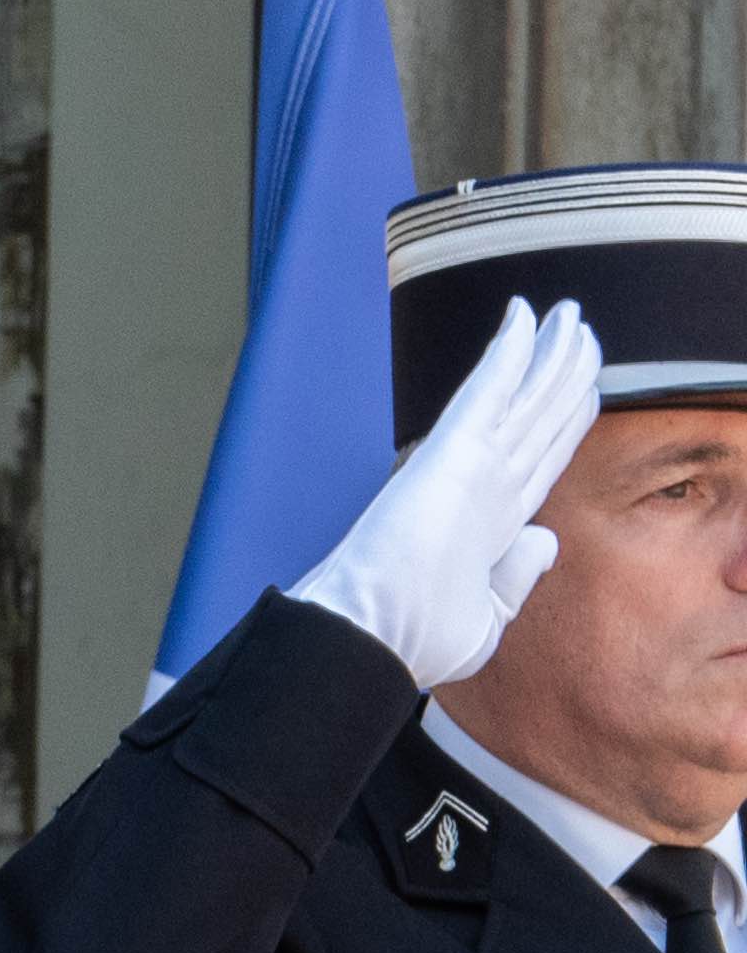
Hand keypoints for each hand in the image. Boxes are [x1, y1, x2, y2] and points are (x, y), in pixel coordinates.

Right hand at [297, 295, 593, 692]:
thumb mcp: (487, 619)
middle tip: (576, 326)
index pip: (540, 458)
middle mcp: (485, 487)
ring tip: (570, 313)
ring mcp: (470, 466)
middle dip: (564, 371)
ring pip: (527, 394)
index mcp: (493, 524)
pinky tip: (522, 316)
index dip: (565, 420)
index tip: (582, 388)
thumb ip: (518, 576)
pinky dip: (508, 351)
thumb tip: (546, 539)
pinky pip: (490, 389)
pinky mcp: (453, 452)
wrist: (370, 638)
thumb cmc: (411, 640)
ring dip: (553, 350)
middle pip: (540, 416)